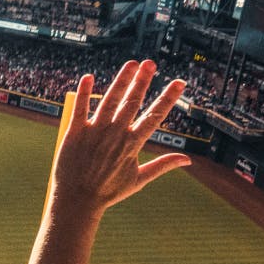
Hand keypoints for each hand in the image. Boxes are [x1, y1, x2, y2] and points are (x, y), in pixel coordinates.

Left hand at [51, 60, 188, 214]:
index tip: (179, 82)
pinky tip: (88, 77)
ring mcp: (94, 132)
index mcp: (132, 144)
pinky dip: (84, 92)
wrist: (77, 201)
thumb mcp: (139, 180)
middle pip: (132, 102)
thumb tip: (188, 159)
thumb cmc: (108, 192)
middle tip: (151, 63)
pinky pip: (80, 108)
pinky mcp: (75, 133)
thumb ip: (163, 165)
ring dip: (121, 80)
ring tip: (131, 64)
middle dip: (143, 81)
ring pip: (109, 100)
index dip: (168, 98)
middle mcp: (115, 134)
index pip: (155, 116)